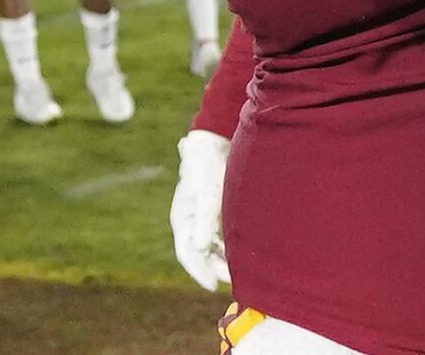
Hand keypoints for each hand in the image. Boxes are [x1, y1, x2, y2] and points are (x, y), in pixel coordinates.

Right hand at [171, 130, 231, 291]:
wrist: (214, 138)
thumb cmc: (208, 164)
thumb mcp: (208, 192)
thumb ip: (204, 219)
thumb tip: (198, 247)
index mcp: (183, 218)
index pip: (187, 252)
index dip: (199, 270)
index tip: (212, 285)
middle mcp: (190, 219)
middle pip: (200, 251)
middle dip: (214, 267)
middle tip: (232, 281)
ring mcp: (202, 213)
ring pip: (211, 243)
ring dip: (222, 257)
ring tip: (239, 270)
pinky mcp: (215, 206)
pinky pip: (220, 233)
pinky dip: (228, 243)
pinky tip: (242, 250)